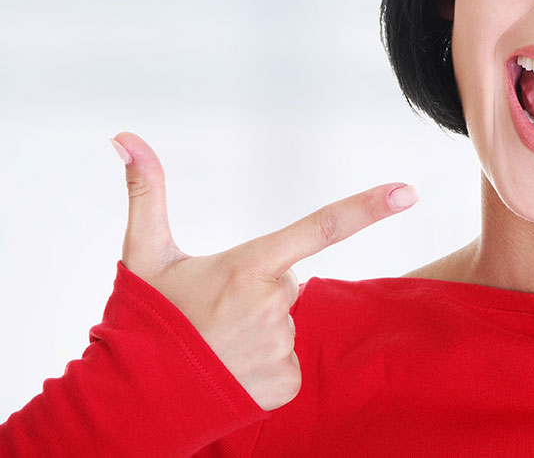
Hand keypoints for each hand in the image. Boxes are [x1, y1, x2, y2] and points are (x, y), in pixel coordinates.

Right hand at [112, 131, 417, 409]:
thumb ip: (146, 191)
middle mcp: (272, 305)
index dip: (368, 207)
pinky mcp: (285, 382)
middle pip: (289, 279)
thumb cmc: (145, 319)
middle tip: (218, 307)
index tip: (408, 192)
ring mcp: (280, 346)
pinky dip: (264, 361)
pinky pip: (287, 359)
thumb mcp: (144, 253)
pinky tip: (232, 366)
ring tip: (218, 340)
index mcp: (249, 267)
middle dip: (261, 286)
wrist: (134, 397)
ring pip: (286, 320)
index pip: (321, 228)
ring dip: (259, 326)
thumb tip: (125, 137)